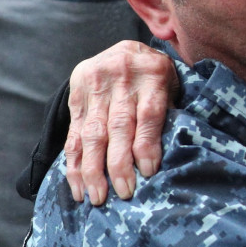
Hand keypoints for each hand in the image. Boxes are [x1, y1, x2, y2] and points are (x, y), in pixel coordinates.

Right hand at [66, 40, 176, 204]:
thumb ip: (168, 113)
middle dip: (118, 164)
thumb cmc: (155, 76)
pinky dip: (75, 163)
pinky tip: (78, 185)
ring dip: (92, 170)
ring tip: (97, 197)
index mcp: (152, 74)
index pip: (148, 113)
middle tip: (124, 193)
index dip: (147, 144)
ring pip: (92, 133)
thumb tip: (167, 158)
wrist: (125, 49)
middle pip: (118, 126)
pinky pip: (74, 134)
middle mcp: (121, 78)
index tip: (148, 172)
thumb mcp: (170, 85)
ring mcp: (95, 86)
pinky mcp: (76, 95)